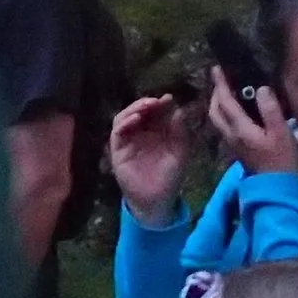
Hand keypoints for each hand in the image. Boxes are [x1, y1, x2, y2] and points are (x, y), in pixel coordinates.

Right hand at [108, 95, 193, 223]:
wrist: (157, 199)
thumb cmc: (171, 177)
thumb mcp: (181, 151)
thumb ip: (180, 131)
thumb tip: (178, 109)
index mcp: (157, 132)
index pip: (156, 112)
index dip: (161, 103)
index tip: (168, 98)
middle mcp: (141, 133)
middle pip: (139, 111)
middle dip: (147, 103)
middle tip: (156, 101)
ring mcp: (128, 141)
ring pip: (125, 117)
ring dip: (134, 109)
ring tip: (145, 107)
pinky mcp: (118, 151)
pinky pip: (116, 132)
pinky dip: (124, 123)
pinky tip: (135, 119)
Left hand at [205, 69, 297, 176]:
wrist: (275, 185)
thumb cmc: (281, 158)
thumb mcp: (281, 132)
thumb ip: (270, 110)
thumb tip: (261, 89)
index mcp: (240, 129)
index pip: (225, 102)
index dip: (220, 84)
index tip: (216, 69)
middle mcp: (230, 135)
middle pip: (214, 111)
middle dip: (214, 93)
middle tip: (219, 78)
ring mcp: (231, 142)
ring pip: (216, 119)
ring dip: (217, 103)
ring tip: (224, 91)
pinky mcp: (236, 147)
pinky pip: (223, 125)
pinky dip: (223, 113)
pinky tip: (233, 109)